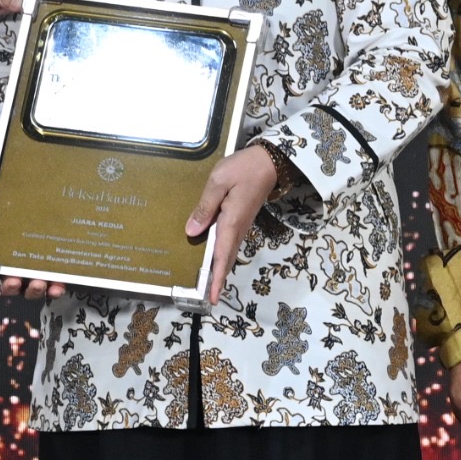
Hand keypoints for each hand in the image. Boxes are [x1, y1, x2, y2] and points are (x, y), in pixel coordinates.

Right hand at [0, 194, 67, 298]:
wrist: (24, 197)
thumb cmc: (3, 207)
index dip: (1, 283)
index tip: (2, 280)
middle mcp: (17, 267)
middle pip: (15, 286)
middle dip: (15, 287)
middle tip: (16, 281)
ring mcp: (37, 269)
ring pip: (34, 288)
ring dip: (36, 290)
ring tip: (39, 283)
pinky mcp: (55, 267)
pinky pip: (55, 283)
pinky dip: (56, 287)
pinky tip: (57, 286)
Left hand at [184, 144, 279, 305]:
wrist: (268, 162)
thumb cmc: (243, 169)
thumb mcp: (218, 182)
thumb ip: (205, 207)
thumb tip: (192, 231)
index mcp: (231, 222)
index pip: (222, 256)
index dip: (217, 278)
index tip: (212, 298)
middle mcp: (238, 228)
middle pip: (227, 259)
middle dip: (218, 279)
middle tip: (208, 297)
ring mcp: (242, 225)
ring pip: (229, 252)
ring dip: (220, 268)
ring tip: (208, 282)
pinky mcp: (241, 219)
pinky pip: (230, 243)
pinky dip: (222, 255)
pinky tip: (214, 256)